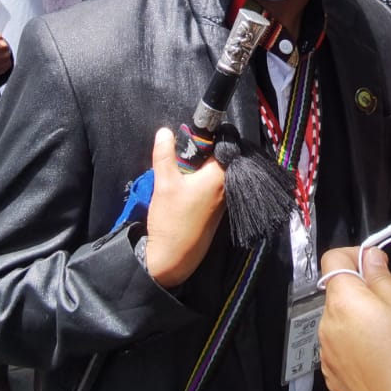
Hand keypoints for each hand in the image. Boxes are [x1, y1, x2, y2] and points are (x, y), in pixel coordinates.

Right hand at [144, 128, 225, 288]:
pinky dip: (198, 183)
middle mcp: (227, 188)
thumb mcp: (164, 183)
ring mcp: (223, 202)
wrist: (174, 258)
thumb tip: (164, 132)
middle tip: (180, 153)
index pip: (221, 146)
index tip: (191, 134)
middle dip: (199, 154)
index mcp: (220, 177)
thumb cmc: (172, 220)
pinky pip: (210, 188)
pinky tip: (183, 187)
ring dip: (197, 170)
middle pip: (217, 160)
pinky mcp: (216, 212)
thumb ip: (164, 155)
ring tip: (179, 169)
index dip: (207, 138)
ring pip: (212, 175)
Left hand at [318, 246, 390, 390]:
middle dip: (361, 290)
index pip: (332, 258)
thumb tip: (370, 256)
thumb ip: (380, 276)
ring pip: (340, 319)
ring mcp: (327, 350)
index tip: (376, 264)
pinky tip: (378, 354)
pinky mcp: (332, 372)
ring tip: (387, 334)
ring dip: (358, 318)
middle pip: (337, 291)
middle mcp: (327, 323)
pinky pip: (341, 345)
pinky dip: (355, 342)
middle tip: (390, 303)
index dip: (354, 254)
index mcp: (343, 300)